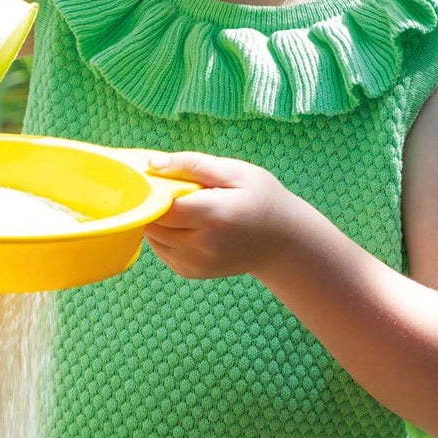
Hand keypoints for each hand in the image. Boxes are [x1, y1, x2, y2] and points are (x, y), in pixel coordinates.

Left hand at [142, 152, 305, 280]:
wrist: (283, 241)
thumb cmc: (262, 199)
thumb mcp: (236, 172)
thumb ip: (193, 165)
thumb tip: (153, 165)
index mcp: (214, 216)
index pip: (162, 206)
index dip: (155, 191)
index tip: (162, 178)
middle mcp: (203, 245)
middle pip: (154, 224)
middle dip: (155, 205)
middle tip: (175, 191)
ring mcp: (197, 263)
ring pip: (153, 239)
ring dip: (159, 221)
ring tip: (184, 208)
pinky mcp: (192, 272)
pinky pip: (162, 252)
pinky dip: (165, 237)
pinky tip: (186, 225)